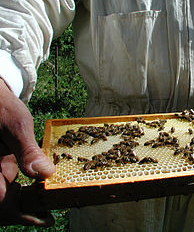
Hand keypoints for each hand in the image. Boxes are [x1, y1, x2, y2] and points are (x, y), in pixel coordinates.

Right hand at [0, 79, 54, 225]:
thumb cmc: (0, 109)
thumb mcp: (15, 126)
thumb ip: (27, 151)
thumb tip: (45, 173)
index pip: (1, 202)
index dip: (22, 215)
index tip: (46, 218)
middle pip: (3, 207)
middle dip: (27, 213)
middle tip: (54, 211)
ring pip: (6, 201)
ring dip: (27, 206)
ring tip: (52, 204)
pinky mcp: (1, 171)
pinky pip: (9, 190)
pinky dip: (26, 194)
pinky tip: (43, 188)